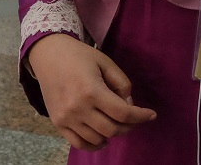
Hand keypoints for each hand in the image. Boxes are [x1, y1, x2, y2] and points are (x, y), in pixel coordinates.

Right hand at [26, 34, 156, 150]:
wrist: (48, 55)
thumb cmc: (80, 56)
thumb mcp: (106, 62)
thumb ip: (122, 84)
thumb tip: (129, 106)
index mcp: (92, 90)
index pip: (122, 113)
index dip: (140, 116)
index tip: (151, 115)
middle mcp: (78, 108)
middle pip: (112, 129)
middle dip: (129, 126)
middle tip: (134, 118)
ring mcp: (66, 118)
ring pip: (97, 139)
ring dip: (112, 134)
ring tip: (118, 123)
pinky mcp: (57, 123)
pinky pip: (79, 143)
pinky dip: (94, 144)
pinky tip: (103, 138)